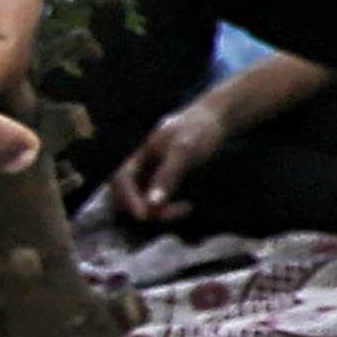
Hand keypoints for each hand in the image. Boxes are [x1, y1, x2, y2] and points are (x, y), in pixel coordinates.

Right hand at [113, 94, 229, 224]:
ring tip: (187, 207)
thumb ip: (167, 174)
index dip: (128, 199)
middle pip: (126, 197)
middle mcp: (140, 169)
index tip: (145, 215)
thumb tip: (152, 203)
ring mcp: (150, 177)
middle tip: (178, 209)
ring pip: (142, 203)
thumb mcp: (184, 149)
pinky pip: (156, 204)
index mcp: (138, 156)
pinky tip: (188, 205)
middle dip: (146, 209)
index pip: (121, 181)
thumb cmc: (198, 129)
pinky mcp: (163, 185)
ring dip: (159, 213)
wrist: (215, 120)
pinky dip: (167, 210)